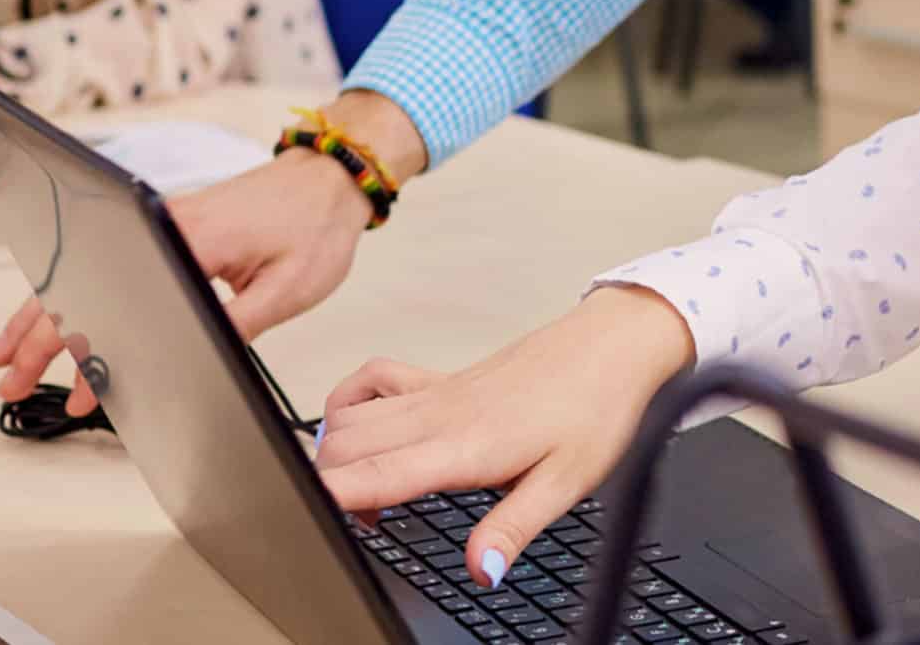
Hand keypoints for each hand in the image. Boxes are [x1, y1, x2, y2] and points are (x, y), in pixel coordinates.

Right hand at [0, 90, 427, 412]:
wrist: (331, 177)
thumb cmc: (315, 225)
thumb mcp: (287, 288)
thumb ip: (235, 325)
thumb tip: (190, 360)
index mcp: (189, 239)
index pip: (117, 302)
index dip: (90, 353)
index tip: (79, 393)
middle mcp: (163, 225)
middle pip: (81, 283)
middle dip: (36, 339)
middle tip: (11, 386)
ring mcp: (161, 222)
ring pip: (83, 269)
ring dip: (41, 316)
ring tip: (10, 361)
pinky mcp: (169, 225)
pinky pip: (106, 260)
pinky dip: (72, 291)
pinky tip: (53, 317)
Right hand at [313, 285, 694, 587]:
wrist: (612, 347)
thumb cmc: (594, 407)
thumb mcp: (566, 484)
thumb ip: (513, 529)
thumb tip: (481, 570)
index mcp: (463, 447)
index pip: (371, 474)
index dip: (328, 498)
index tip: (307, 521)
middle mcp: (437, 415)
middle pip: (341, 446)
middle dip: (324, 486)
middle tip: (356, 526)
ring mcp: (434, 393)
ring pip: (348, 415)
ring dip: (333, 454)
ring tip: (366, 497)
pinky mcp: (441, 378)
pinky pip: (372, 379)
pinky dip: (347, 403)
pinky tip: (360, 429)